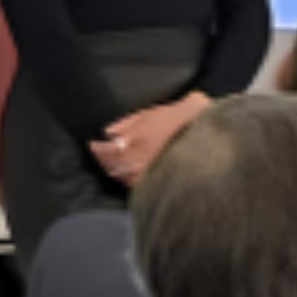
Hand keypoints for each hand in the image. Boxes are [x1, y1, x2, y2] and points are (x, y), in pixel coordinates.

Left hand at [93, 92, 210, 185]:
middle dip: (104, 159)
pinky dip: (128, 179)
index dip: (97, 149)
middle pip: (111, 166)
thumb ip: (126, 123)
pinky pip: (136, 183)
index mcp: (131, 142)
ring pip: (122, 177)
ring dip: (114, 170)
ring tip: (112, 164)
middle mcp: (136, 160)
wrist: (203, 129)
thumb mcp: (147, 113)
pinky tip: (127, 174)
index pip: (104, 151)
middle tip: (100, 154)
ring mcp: (147, 172)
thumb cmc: (177, 118)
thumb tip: (109, 132)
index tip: (94, 145)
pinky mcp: (158, 179)